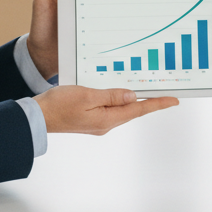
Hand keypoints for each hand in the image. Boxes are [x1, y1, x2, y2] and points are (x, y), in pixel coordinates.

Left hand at [28, 0, 147, 79]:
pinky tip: (145, 29)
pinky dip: (133, 31)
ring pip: (124, 11)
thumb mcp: (41, 4)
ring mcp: (102, 23)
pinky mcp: (104, 40)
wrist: (41, 59)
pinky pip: (120, 33)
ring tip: (155, 1)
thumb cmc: (41, 28)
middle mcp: (96, 6)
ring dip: (140, 7)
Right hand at [34, 85, 177, 134]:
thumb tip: (132, 96)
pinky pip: (109, 107)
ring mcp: (97, 122)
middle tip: (164, 91)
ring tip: (145, 87)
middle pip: (132, 110)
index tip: (174, 100)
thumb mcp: (87, 96)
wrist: (36, 117)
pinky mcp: (89, 118)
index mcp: (107, 120)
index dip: (157, 104)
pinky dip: (117, 98)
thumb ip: (111, 95)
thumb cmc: (59, 105)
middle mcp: (105, 124)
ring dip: (132, 99)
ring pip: (121, 108)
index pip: (139, 110)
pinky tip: (118, 90)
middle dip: (148, 100)